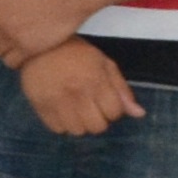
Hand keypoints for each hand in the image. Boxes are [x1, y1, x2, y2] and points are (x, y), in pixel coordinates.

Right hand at [16, 38, 144, 136]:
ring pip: (78, 131)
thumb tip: (139, 114)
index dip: (112, 108)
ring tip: (74, 108)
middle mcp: (77, 93)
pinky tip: (61, 110)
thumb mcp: (104, 64)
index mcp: (96, 80)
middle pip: (97, 127)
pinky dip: (62, 124)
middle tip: (89, 106)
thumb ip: (121, 89)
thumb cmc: (75, 53)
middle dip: (97, 118)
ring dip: (79, 123)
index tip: (103, 99)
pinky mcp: (39, 106)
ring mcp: (57, 101)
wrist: (38, 46)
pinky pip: (57, 129)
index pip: (114, 113)